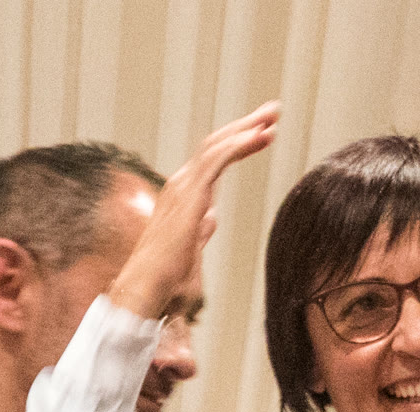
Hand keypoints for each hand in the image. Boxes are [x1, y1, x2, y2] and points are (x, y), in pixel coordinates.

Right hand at [107, 101, 278, 321]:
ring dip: (246, 129)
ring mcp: (182, 189)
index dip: (237, 143)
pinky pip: (216, 160)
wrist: (146, 294)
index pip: (213, 161)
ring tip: (273, 117)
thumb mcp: (192, 251)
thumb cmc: (166, 284)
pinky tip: (261, 135)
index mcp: (184, 198)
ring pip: (216, 146)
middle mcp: (181, 187)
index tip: (264, 132)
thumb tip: (211, 218)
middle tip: (273, 110)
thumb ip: (201, 231)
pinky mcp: (188, 196)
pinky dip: (239, 144)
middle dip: (245, 126)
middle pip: (215, 146)